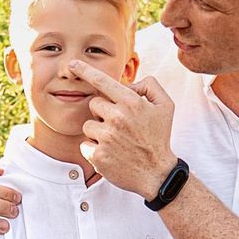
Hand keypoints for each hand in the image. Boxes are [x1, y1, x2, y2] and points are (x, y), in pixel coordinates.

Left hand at [67, 61, 177, 199]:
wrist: (157, 174)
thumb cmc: (159, 138)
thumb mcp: (165, 106)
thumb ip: (149, 86)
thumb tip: (128, 84)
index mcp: (131, 102)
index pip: (103, 81)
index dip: (85, 70)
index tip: (72, 64)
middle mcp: (118, 117)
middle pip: (93, 104)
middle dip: (102, 112)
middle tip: (118, 125)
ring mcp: (107, 137)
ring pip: (88, 124)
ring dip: (98, 131)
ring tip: (115, 141)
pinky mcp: (98, 154)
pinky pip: (85, 144)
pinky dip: (94, 149)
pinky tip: (110, 153)